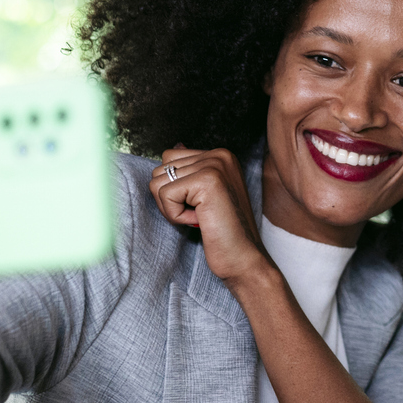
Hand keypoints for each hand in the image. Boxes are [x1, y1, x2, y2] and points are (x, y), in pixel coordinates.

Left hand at [151, 147, 272, 287]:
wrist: (243, 258)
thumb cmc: (224, 232)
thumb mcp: (206, 194)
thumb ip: (191, 170)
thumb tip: (175, 145)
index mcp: (220, 155)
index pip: (169, 158)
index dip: (174, 189)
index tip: (200, 206)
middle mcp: (219, 154)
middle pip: (160, 169)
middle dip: (170, 199)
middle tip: (199, 214)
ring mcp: (215, 165)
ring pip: (158, 182)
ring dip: (172, 208)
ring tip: (200, 217)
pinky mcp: (208, 180)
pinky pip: (165, 195)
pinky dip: (176, 215)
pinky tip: (200, 221)